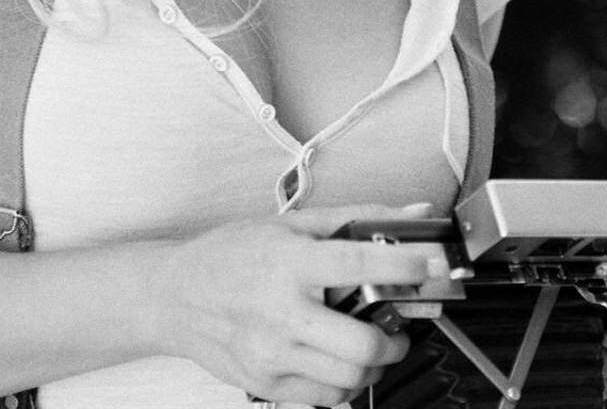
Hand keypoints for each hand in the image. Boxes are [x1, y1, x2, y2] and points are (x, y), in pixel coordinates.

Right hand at [153, 203, 441, 405]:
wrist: (174, 296)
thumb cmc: (230, 255)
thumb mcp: (290, 224)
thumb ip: (356, 220)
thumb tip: (413, 216)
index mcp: (288, 263)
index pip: (359, 264)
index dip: (404, 265)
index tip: (433, 264)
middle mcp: (280, 311)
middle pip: (362, 343)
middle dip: (397, 338)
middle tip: (399, 326)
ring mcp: (271, 354)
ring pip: (350, 377)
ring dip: (375, 363)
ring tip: (372, 344)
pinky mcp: (266, 384)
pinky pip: (326, 398)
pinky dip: (346, 383)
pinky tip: (340, 361)